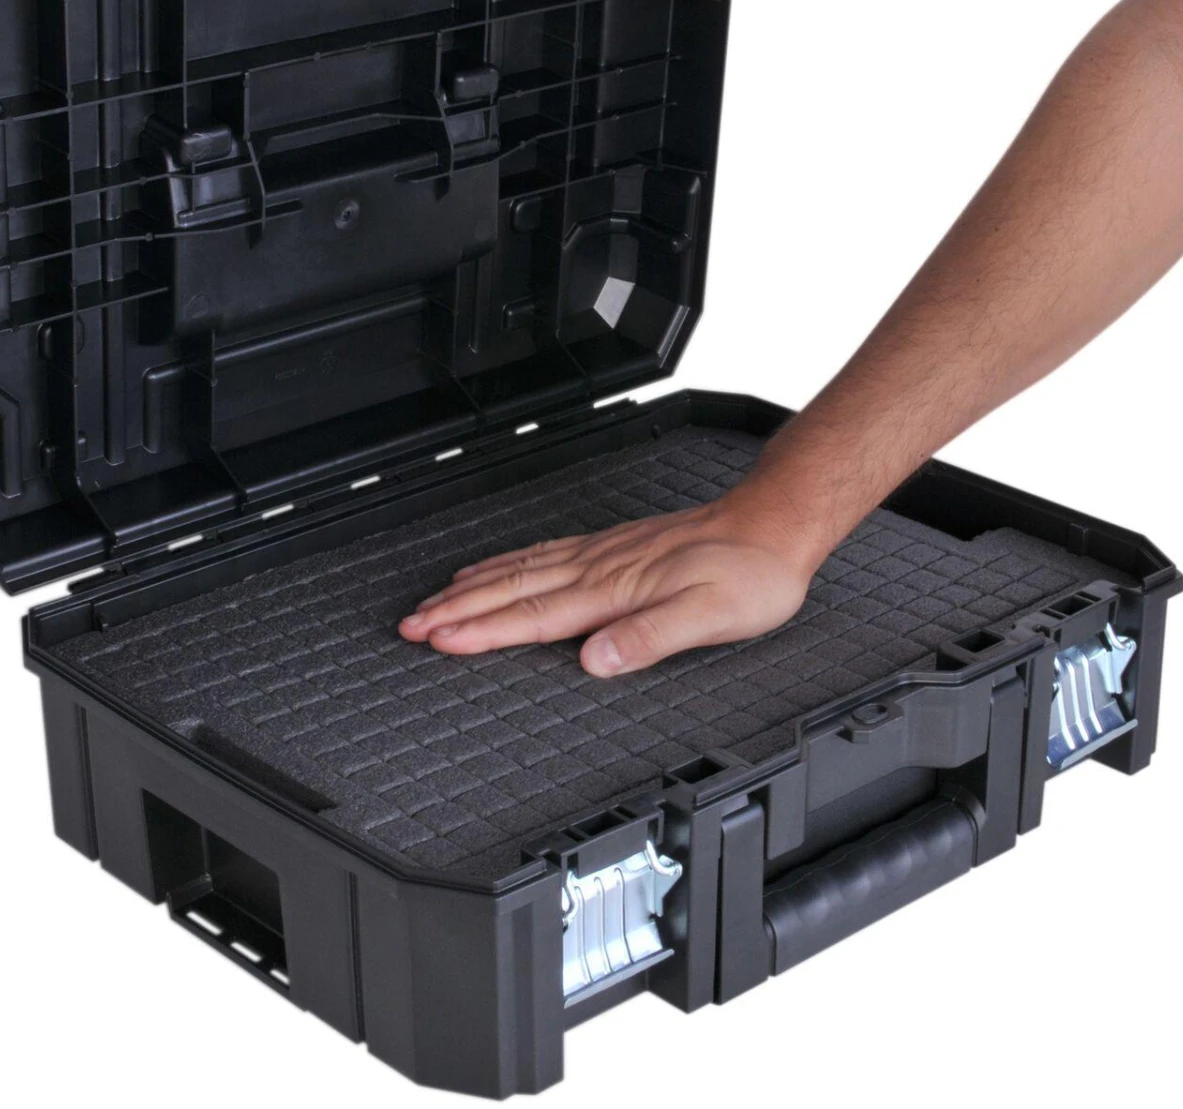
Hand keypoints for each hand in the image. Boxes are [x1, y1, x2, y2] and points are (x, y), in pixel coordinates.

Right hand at [397, 495, 816, 676]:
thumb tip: (594, 658)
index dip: (482, 630)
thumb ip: (650, 637)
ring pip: (522, 569)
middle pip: (513, 589)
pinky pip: (544, 552)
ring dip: (473, 586)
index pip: (535, 615)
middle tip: (409, 624)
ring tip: (433, 599)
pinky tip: (494, 567)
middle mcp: (601, 567)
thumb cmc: (750, 573)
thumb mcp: (711, 616)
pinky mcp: (614, 545)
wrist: (772, 524)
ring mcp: (604, 553)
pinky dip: (507, 562)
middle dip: (457, 609)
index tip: (437, 640)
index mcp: (616, 589)